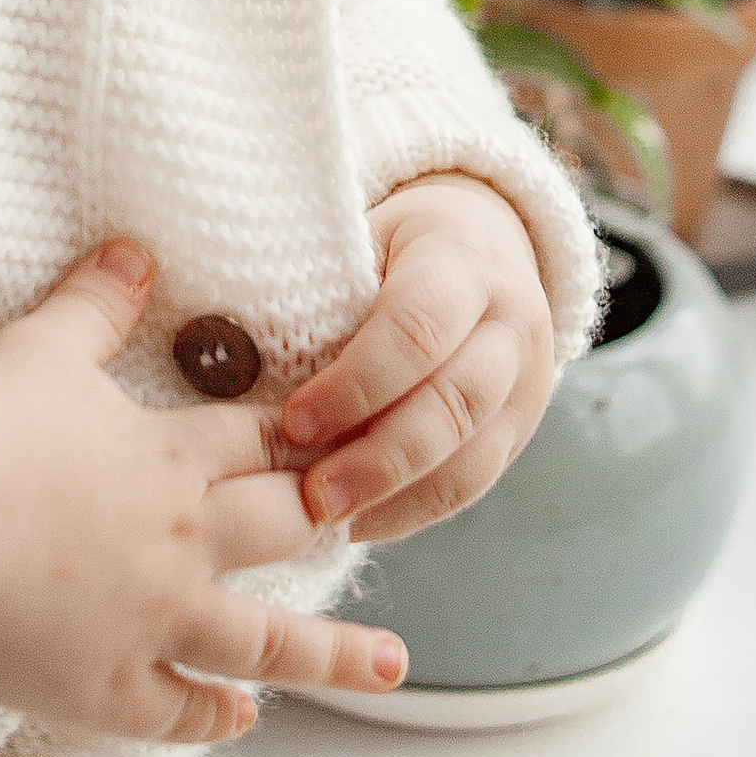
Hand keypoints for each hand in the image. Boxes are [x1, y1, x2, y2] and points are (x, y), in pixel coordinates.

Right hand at [0, 239, 411, 743]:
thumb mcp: (40, 347)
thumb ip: (94, 304)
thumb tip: (133, 252)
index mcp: (166, 455)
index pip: (257, 441)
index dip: (298, 439)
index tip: (344, 439)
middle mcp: (179, 539)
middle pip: (281, 526)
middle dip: (325, 518)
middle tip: (361, 523)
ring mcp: (151, 619)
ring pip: (266, 640)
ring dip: (333, 655)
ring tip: (393, 665)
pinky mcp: (104, 686)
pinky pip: (178, 709)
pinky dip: (215, 717)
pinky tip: (244, 719)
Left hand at [279, 173, 556, 542]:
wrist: (484, 240)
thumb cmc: (397, 242)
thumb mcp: (360, 234)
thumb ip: (316, 287)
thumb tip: (230, 351)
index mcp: (466, 262)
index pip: (417, 329)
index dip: (356, 382)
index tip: (295, 421)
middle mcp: (511, 325)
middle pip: (453, 404)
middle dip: (379, 458)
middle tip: (313, 495)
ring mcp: (525, 384)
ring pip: (470, 457)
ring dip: (395, 496)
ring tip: (329, 518)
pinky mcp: (518, 431)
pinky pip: (470, 484)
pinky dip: (411, 510)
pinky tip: (358, 522)